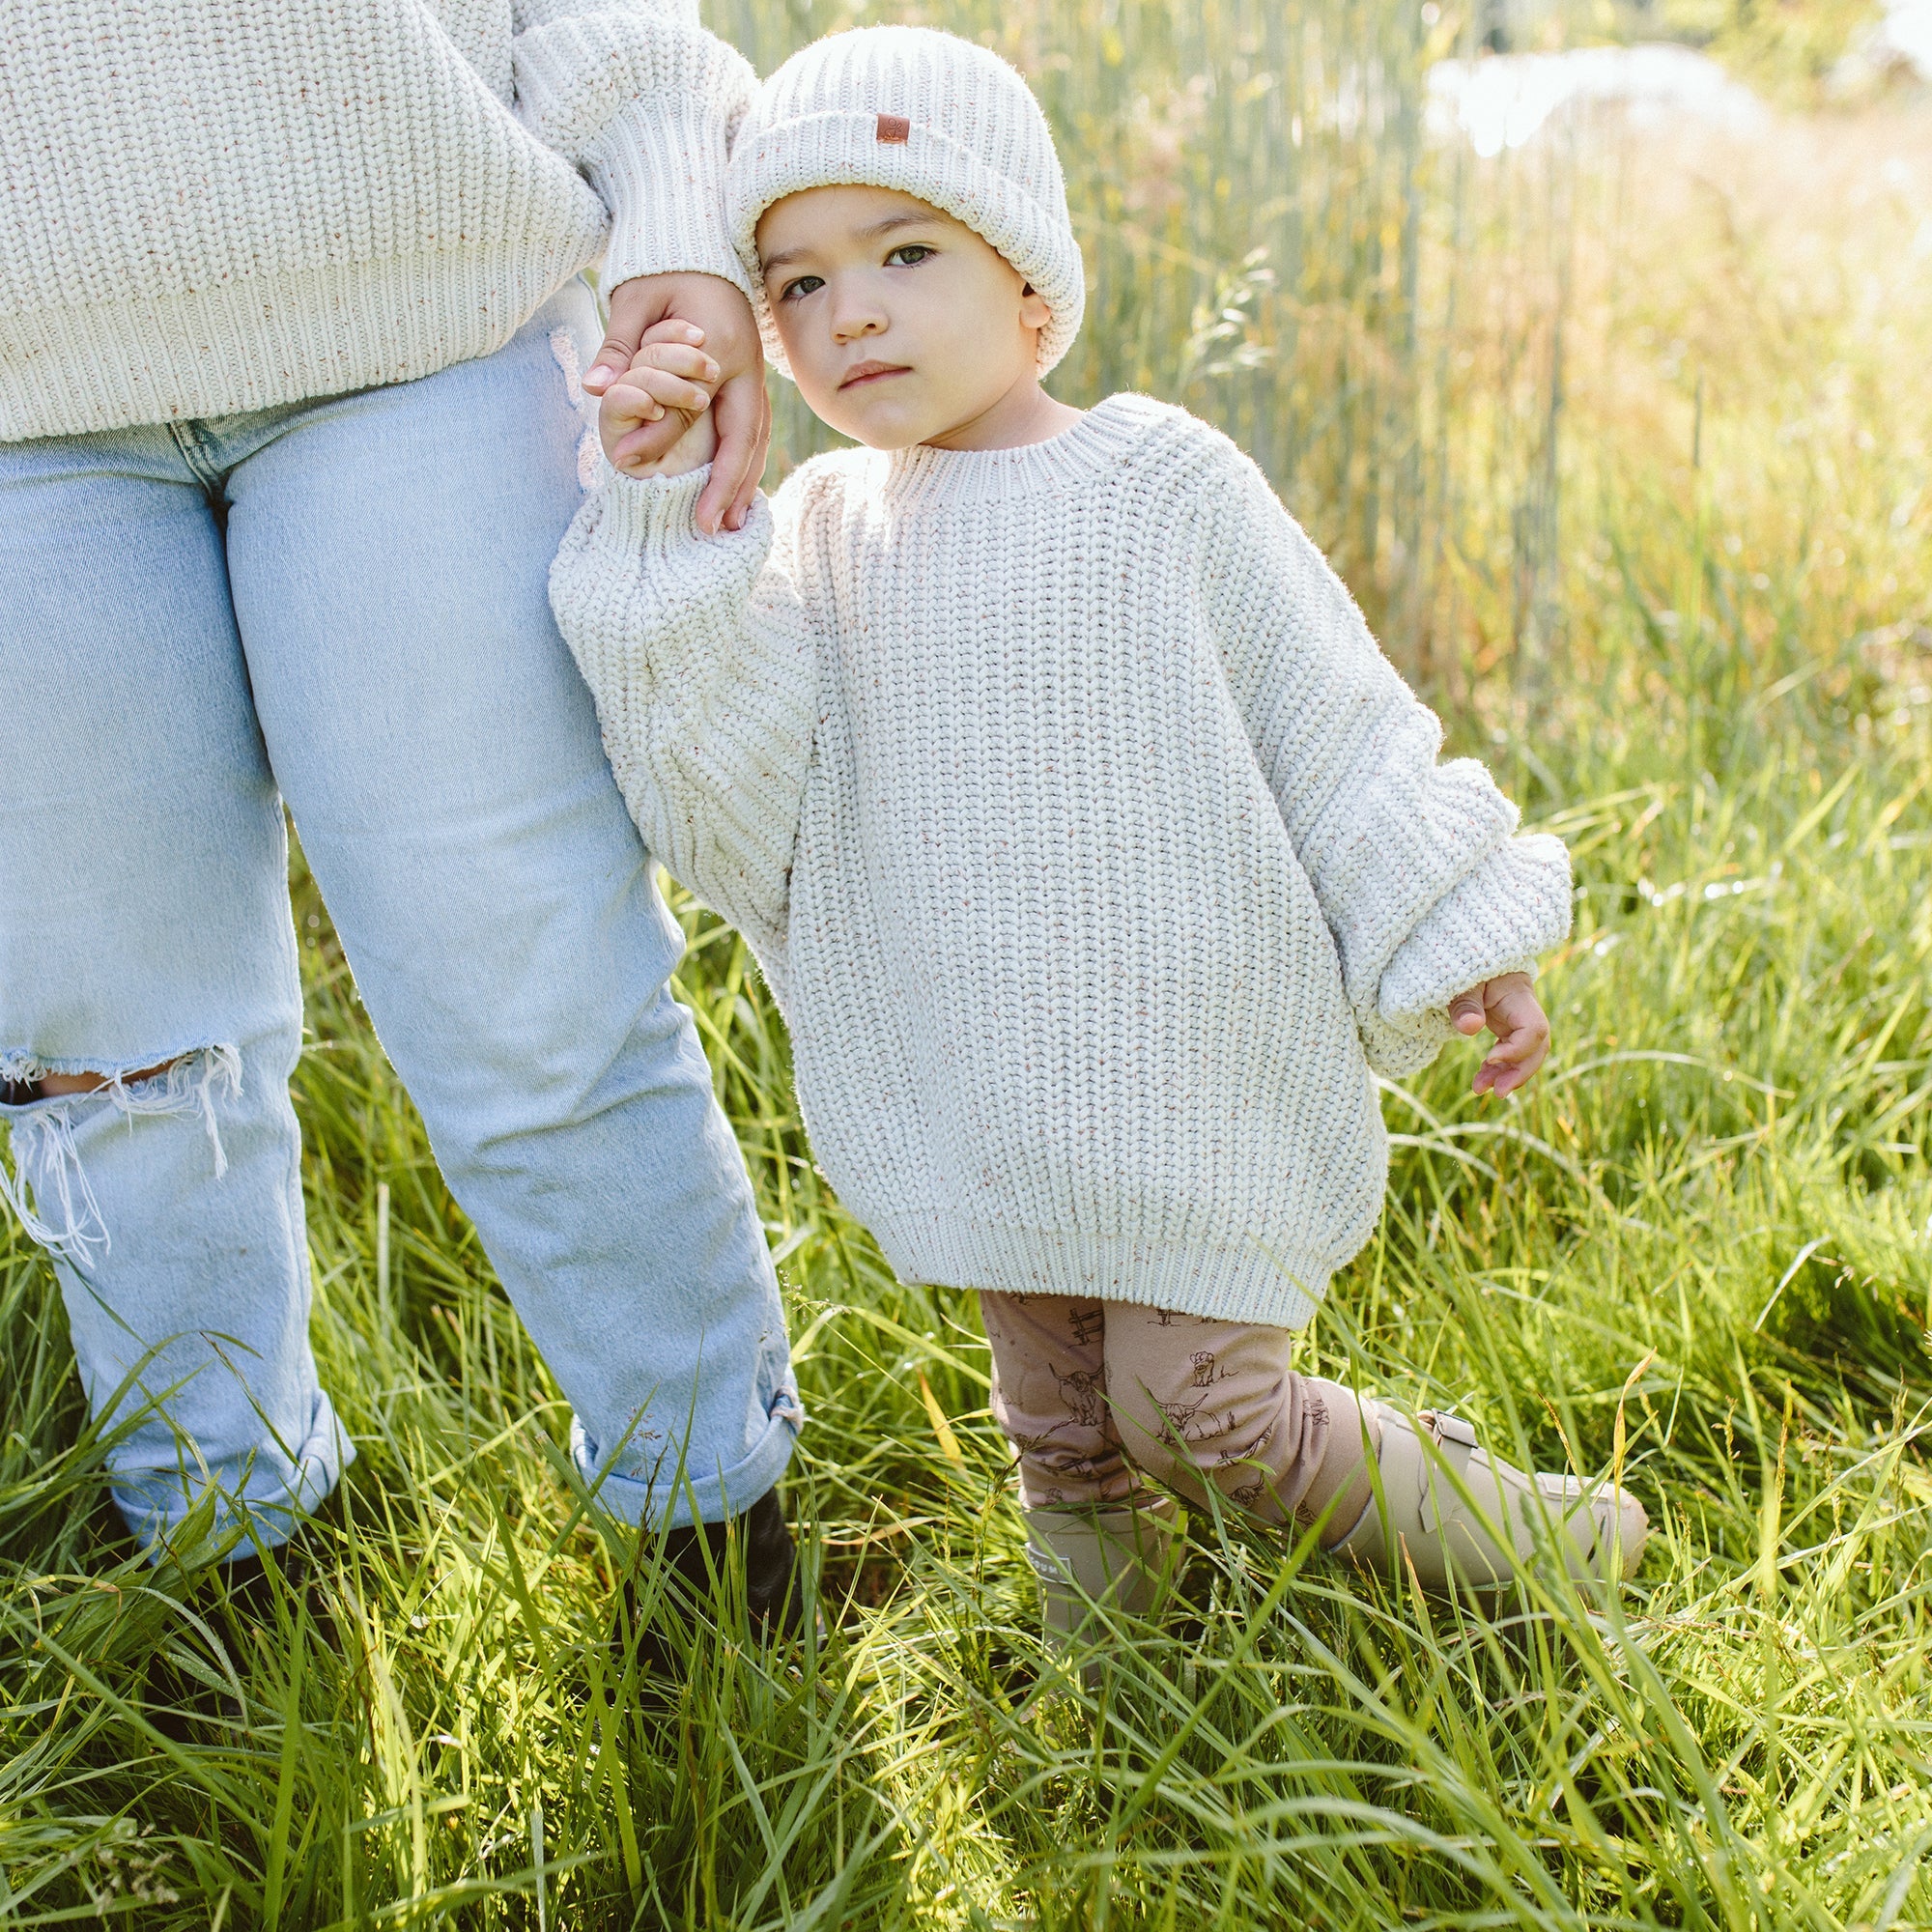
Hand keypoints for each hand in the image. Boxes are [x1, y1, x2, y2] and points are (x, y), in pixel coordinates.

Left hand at [583, 273, 768, 532]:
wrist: (701, 244)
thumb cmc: (664, 270)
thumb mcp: (634, 301)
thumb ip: (618, 348)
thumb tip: (594, 388)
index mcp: (715, 343)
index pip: (686, 404)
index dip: (658, 438)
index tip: (628, 467)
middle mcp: (744, 363)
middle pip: (741, 435)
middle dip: (727, 485)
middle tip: (709, 527)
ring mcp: (754, 371)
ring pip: (756, 437)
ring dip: (744, 483)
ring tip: (731, 525)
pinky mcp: (753, 377)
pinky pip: (756, 429)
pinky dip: (748, 464)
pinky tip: (738, 493)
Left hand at [1449, 972, 1549, 1098]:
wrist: (1469, 955)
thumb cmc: (1465, 964)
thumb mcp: (1461, 981)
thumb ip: (1464, 1003)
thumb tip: (1469, 1028)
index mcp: (1519, 996)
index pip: (1533, 1028)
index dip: (1517, 1049)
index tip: (1489, 1058)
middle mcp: (1525, 1010)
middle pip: (1537, 1047)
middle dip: (1519, 1072)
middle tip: (1497, 1093)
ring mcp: (1517, 1020)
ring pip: (1526, 1054)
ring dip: (1507, 1075)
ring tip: (1480, 1089)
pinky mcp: (1507, 1027)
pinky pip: (1511, 1052)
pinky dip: (1498, 1068)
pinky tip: (1482, 1080)